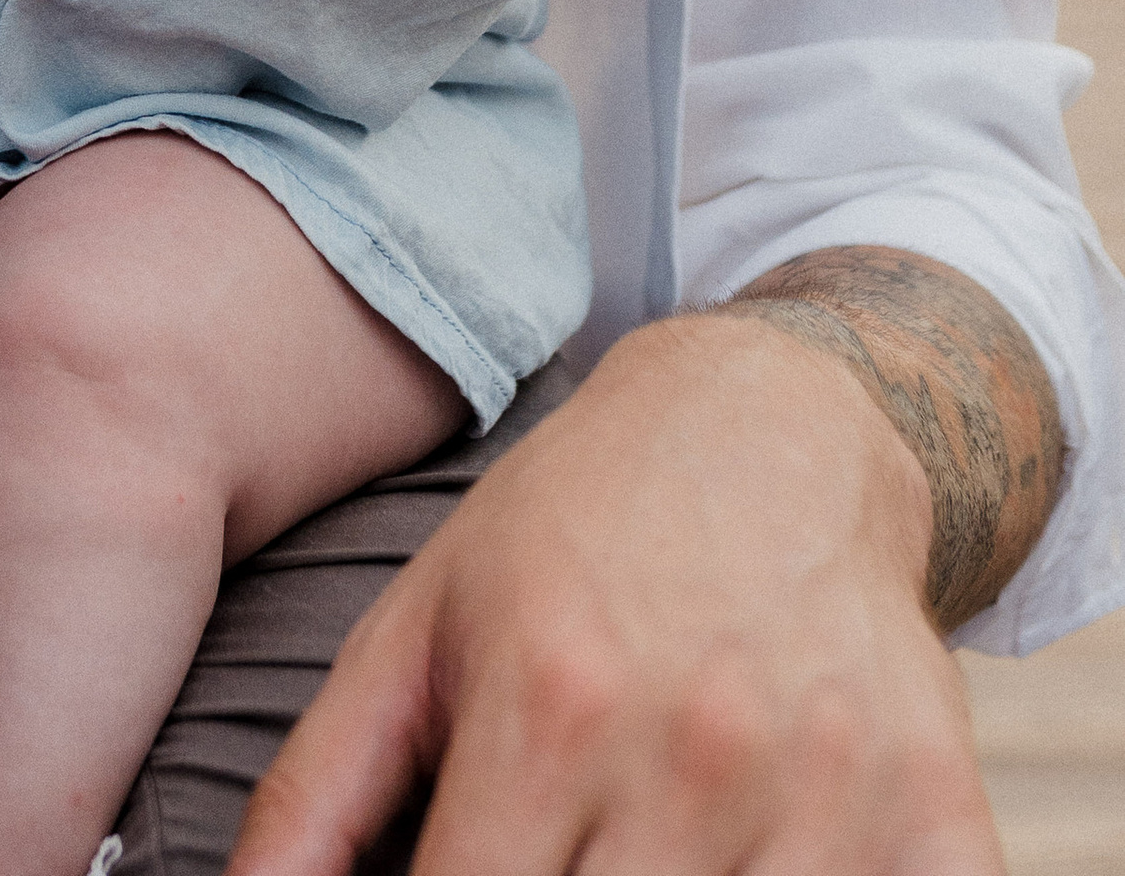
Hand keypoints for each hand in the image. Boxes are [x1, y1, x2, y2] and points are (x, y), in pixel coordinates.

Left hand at [228, 311, 999, 874]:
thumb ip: (316, 792)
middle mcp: (690, 750)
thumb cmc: (572, 534)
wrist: (774, 422)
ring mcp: (826, 787)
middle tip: (543, 871)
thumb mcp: (418, 628)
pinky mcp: (937, 809)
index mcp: (547, 705)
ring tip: (622, 859)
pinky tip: (748, 866)